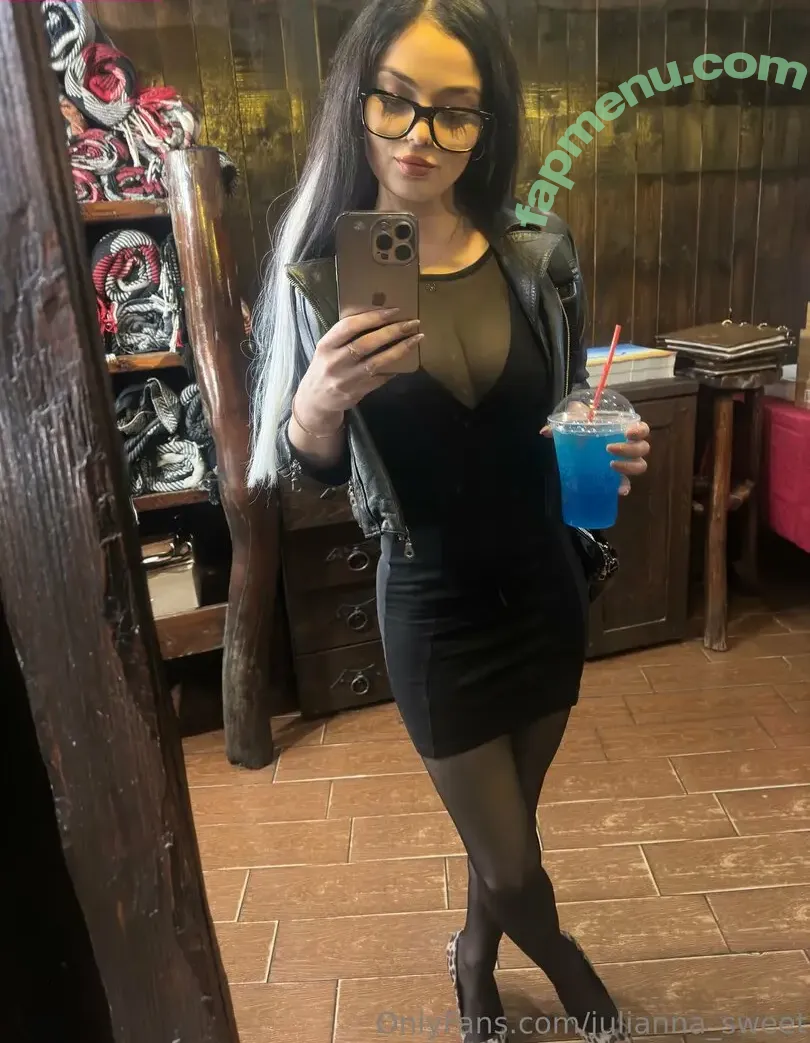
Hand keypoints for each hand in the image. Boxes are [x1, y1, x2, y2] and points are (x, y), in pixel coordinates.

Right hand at [294, 308, 422, 427]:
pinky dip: (394, 368)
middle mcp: (335, 362)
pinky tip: (406, 360)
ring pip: (377, 362)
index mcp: (326, 345)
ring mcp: (347, 379)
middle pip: (366, 343)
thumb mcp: (327, 348)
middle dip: (392, 331)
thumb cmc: (325, 367)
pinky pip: (380, 378)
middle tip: (411, 323)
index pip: (349, 326)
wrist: (315, 400)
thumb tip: (378, 318)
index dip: (372, 316)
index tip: (393, 310)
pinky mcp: (357, 392)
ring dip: (400, 349)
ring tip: (416, 338)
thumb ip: (345, 336)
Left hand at [540, 419, 650, 496]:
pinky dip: (624, 487)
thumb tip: (545, 432)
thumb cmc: (580, 427)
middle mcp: (628, 446)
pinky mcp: (617, 478)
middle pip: (642, 448)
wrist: (575, 445)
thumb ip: (564, 422)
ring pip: (640, 466)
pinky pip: (626, 484)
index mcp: (622, 429)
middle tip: (609, 449)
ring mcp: (624, 463)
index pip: (642, 429)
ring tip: (611, 465)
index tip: (627, 433)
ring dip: (629, 467)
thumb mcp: (573, 420)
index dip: (639, 430)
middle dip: (629, 450)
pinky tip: (618, 490)